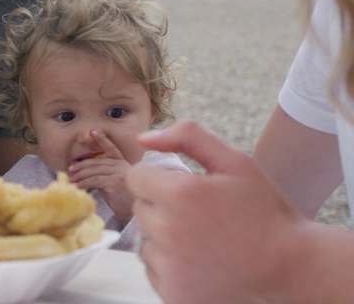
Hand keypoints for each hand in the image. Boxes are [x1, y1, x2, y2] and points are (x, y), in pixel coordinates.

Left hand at [68, 130, 132, 223]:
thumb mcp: (113, 183)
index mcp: (123, 164)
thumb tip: (84, 173)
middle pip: (97, 162)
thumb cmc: (123, 201)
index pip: (112, 149)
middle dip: (82, 165)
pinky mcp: (114, 183)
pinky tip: (77, 186)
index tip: (92, 132)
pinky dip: (84, 183)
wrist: (133, 215)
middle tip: (70, 168)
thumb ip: (103, 175)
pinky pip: (94, 180)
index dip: (102, 140)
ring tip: (70, 180)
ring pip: (94, 171)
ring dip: (80, 176)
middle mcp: (122, 166)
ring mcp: (119, 173)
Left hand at [126, 120, 311, 302]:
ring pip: (145, 240)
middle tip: (199, 213)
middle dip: (162, 206)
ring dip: (163, 237)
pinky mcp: (172, 293)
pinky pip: (153, 269)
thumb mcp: (235, 162)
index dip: (158, 179)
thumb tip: (142, 139)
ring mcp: (168, 267)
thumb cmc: (264, 212)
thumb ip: (187, 137)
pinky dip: (170, 265)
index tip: (180, 187)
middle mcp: (167, 231)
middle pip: (139, 208)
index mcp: (178, 195)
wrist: (290, 268)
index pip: (135, 177)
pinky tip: (201, 261)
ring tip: (202, 239)